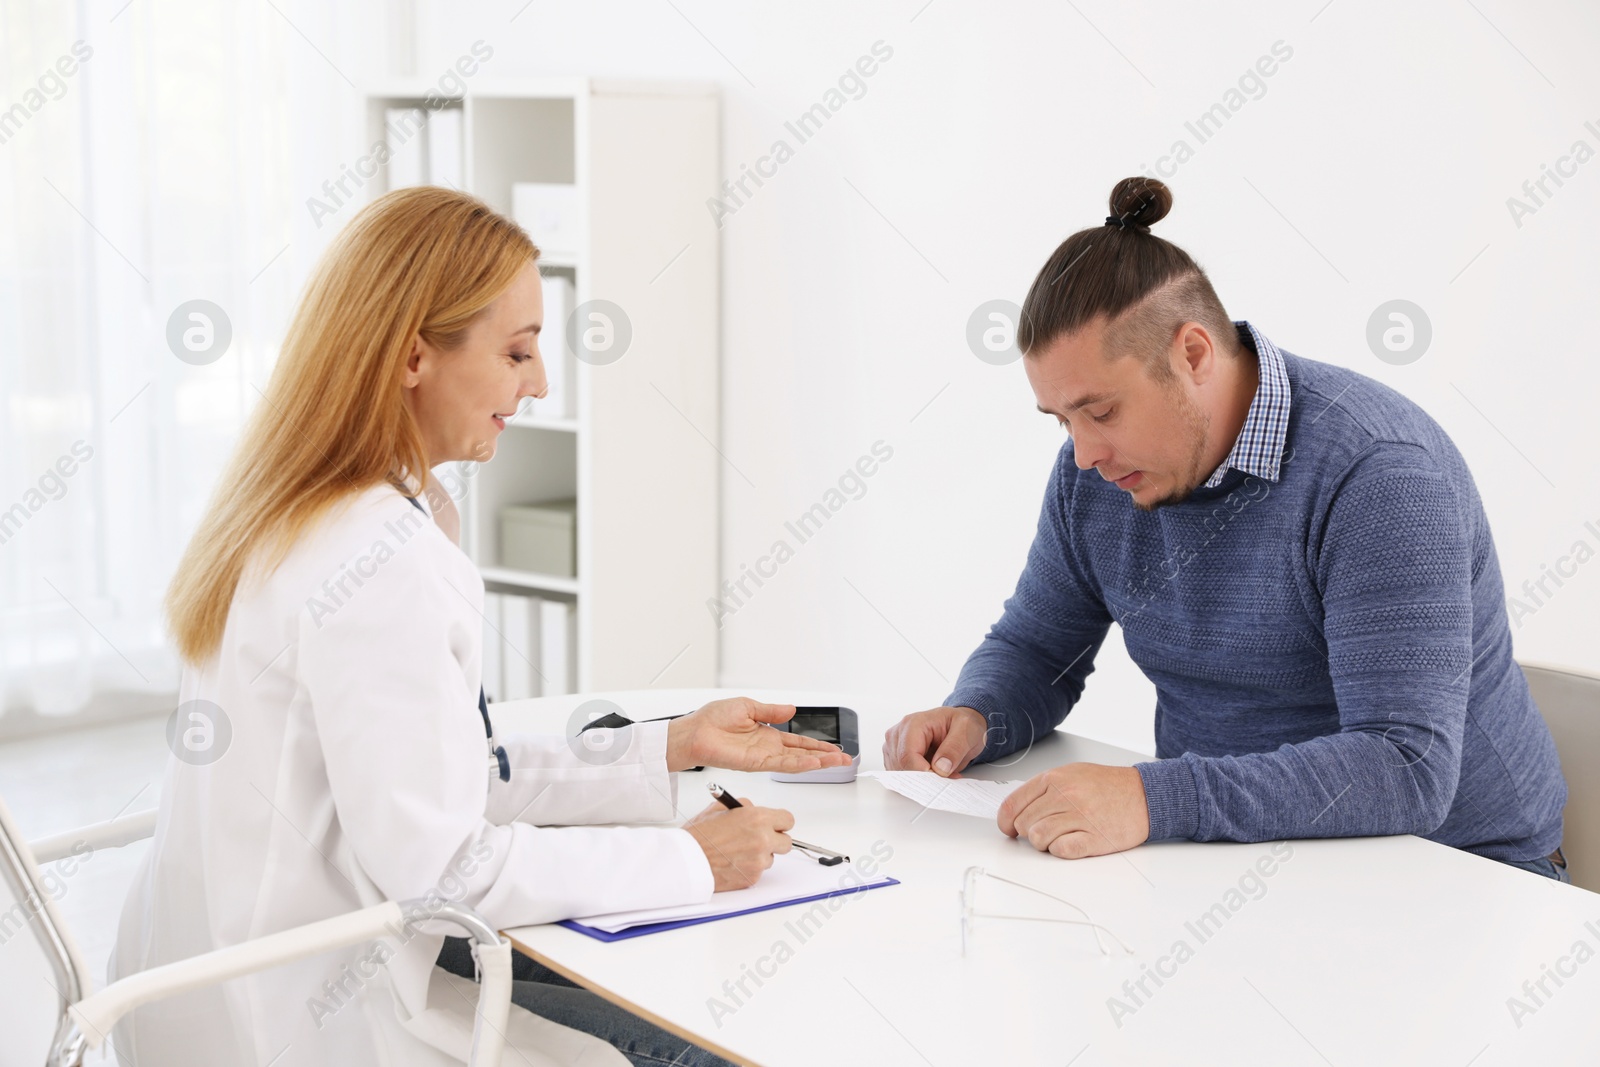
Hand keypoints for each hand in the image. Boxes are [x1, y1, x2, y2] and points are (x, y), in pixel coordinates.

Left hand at [666, 698, 850, 773]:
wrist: (695, 731)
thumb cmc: (713, 719)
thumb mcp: (748, 706)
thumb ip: (772, 711)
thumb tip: (792, 709)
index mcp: (767, 734)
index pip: (798, 741)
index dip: (817, 745)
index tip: (834, 748)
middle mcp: (768, 747)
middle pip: (803, 753)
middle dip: (825, 757)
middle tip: (845, 759)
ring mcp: (763, 757)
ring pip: (797, 761)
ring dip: (818, 762)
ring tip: (838, 762)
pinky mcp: (756, 763)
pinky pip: (782, 764)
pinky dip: (800, 763)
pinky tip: (814, 763)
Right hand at [682, 799, 793, 890]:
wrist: (687, 860)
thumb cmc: (699, 836)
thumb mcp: (720, 808)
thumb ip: (744, 807)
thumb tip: (754, 810)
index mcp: (757, 818)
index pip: (788, 820)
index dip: (780, 823)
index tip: (775, 825)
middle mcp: (763, 840)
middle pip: (786, 843)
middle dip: (775, 840)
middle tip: (760, 840)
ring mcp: (759, 861)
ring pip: (771, 858)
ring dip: (760, 856)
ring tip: (738, 852)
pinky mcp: (753, 878)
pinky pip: (758, 872)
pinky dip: (749, 868)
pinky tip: (733, 862)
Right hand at [881, 706, 986, 776]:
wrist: (962, 724)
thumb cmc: (962, 724)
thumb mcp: (966, 731)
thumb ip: (954, 748)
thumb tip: (941, 768)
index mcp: (914, 723)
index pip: (907, 755)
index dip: (922, 772)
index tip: (941, 778)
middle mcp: (899, 733)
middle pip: (902, 766)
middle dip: (924, 777)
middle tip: (948, 774)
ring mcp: (895, 745)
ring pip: (900, 773)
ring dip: (922, 778)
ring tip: (943, 770)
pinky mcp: (896, 755)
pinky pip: (902, 775)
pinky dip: (918, 779)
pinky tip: (934, 771)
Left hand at [997, 763, 1149, 858]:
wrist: (1145, 795)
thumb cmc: (1108, 786)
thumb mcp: (1071, 774)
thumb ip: (1043, 789)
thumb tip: (1017, 810)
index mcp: (1054, 779)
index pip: (1012, 805)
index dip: (1006, 822)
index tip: (1009, 829)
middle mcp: (1065, 796)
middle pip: (1024, 824)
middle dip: (1029, 832)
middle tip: (1044, 830)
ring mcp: (1080, 817)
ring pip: (1039, 839)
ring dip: (1044, 843)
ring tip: (1058, 836)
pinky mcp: (1094, 838)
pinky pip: (1061, 850)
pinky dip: (1061, 850)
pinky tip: (1070, 842)